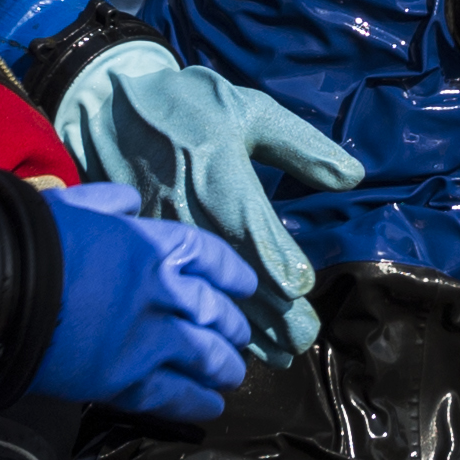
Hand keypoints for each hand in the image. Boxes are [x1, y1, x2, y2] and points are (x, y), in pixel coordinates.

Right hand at [32, 182, 254, 423]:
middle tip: (236, 335)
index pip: (207, 256)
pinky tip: (211, 406)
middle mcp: (157, 291)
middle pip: (213, 309)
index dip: (232, 273)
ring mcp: (144, 337)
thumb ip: (105, 204)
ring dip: (223, 365)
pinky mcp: (123, 378)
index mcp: (146, 245)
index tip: (244, 286)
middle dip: (230, 324)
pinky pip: (173, 394)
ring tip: (231, 374)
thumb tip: (128, 202)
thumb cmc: (24, 243)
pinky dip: (197, 402)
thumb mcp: (68, 205)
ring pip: (204, 355)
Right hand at [54, 44, 362, 353]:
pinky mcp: (142, 249)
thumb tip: (355, 176)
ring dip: (244, 329)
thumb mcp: (248, 109)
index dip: (280, 265)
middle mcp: (189, 213)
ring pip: (206, 295)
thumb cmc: (185, 106)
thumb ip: (301, 147)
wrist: (104, 107)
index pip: (255, 233)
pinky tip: (226, 342)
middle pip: (235, 277)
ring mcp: (161, 237)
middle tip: (303, 340)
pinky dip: (204, 321)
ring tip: (279, 353)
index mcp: (219, 176)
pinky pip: (177, 294)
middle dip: (273, 315)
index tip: (301, 288)